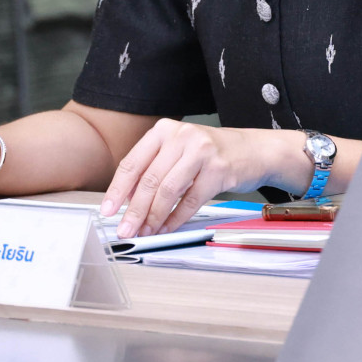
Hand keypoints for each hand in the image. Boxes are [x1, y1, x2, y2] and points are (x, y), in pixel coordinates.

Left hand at [101, 120, 300, 237]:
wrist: (253, 150)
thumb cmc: (210, 153)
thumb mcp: (178, 151)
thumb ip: (153, 169)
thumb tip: (126, 200)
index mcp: (164, 130)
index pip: (132, 162)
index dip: (118, 190)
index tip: (108, 210)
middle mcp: (181, 136)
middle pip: (149, 179)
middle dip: (134, 210)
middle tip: (125, 230)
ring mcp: (201, 152)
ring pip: (168, 191)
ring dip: (154, 217)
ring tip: (146, 232)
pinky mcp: (218, 170)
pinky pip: (190, 200)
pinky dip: (176, 218)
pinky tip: (167, 228)